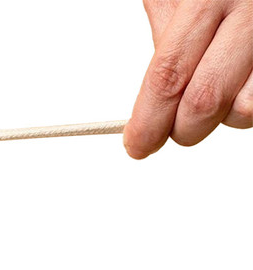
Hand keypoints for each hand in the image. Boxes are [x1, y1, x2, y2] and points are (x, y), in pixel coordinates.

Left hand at [124, 0, 252, 157]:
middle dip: (182, 129)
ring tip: (217, 84)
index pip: (169, 76)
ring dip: (224, 115)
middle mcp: (251, 12)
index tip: (138, 145)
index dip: (149, 121)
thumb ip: (167, 41)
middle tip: (173, 127)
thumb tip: (149, 107)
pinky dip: (247, 101)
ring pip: (244, 111)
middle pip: (205, 101)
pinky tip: (240, 79)